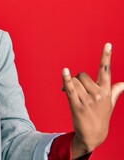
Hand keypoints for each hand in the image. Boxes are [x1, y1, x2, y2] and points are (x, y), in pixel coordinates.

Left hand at [62, 43, 123, 157]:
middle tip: (76, 90)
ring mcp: (88, 100)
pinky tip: (64, 71)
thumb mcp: (110, 103)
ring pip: (74, 82)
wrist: (94, 135)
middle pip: (82, 75)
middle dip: (77, 80)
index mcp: (106, 91)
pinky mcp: (77, 105)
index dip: (106, 56)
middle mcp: (98, 94)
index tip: (107, 44)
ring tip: (72, 95)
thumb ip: (115, 91)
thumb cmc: (101, 116)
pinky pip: (71, 89)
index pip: (106, 70)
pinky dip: (67, 80)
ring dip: (70, 85)